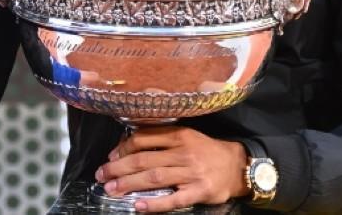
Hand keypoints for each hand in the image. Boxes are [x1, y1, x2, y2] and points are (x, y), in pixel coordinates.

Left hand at [94, 126, 249, 211]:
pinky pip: (174, 199)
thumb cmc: (207, 151)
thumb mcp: (187, 135)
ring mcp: (192, 173)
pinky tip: (139, 206)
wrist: (238, 166)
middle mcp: (183, 152)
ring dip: (129, 183)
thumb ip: (162, 137)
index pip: (143, 139)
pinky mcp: (199, 191)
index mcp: (179, 135)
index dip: (122, 148)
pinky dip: (155, 203)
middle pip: (144, 159)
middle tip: (102, 175)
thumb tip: (128, 143)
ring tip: (112, 189)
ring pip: (154, 177)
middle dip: (119, 168)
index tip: (110, 157)